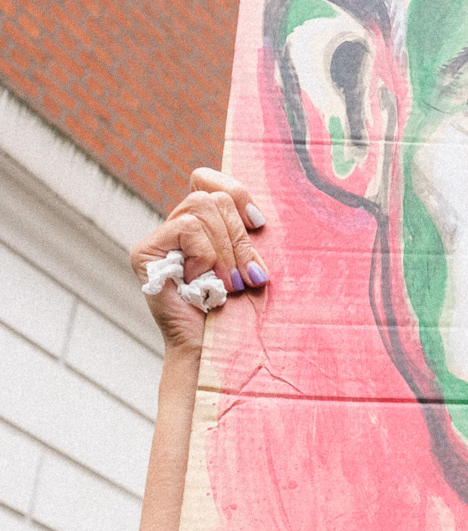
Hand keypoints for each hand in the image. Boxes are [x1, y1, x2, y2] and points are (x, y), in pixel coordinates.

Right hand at [129, 168, 267, 357]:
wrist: (221, 351)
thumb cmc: (243, 313)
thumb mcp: (254, 263)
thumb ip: (250, 233)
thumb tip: (259, 214)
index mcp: (203, 226)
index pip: (207, 179)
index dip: (237, 192)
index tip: (259, 223)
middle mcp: (177, 228)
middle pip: (212, 196)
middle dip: (239, 237)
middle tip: (248, 277)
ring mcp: (159, 240)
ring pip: (201, 208)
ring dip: (225, 252)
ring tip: (229, 286)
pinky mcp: (144, 253)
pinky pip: (186, 228)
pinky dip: (205, 257)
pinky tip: (202, 284)